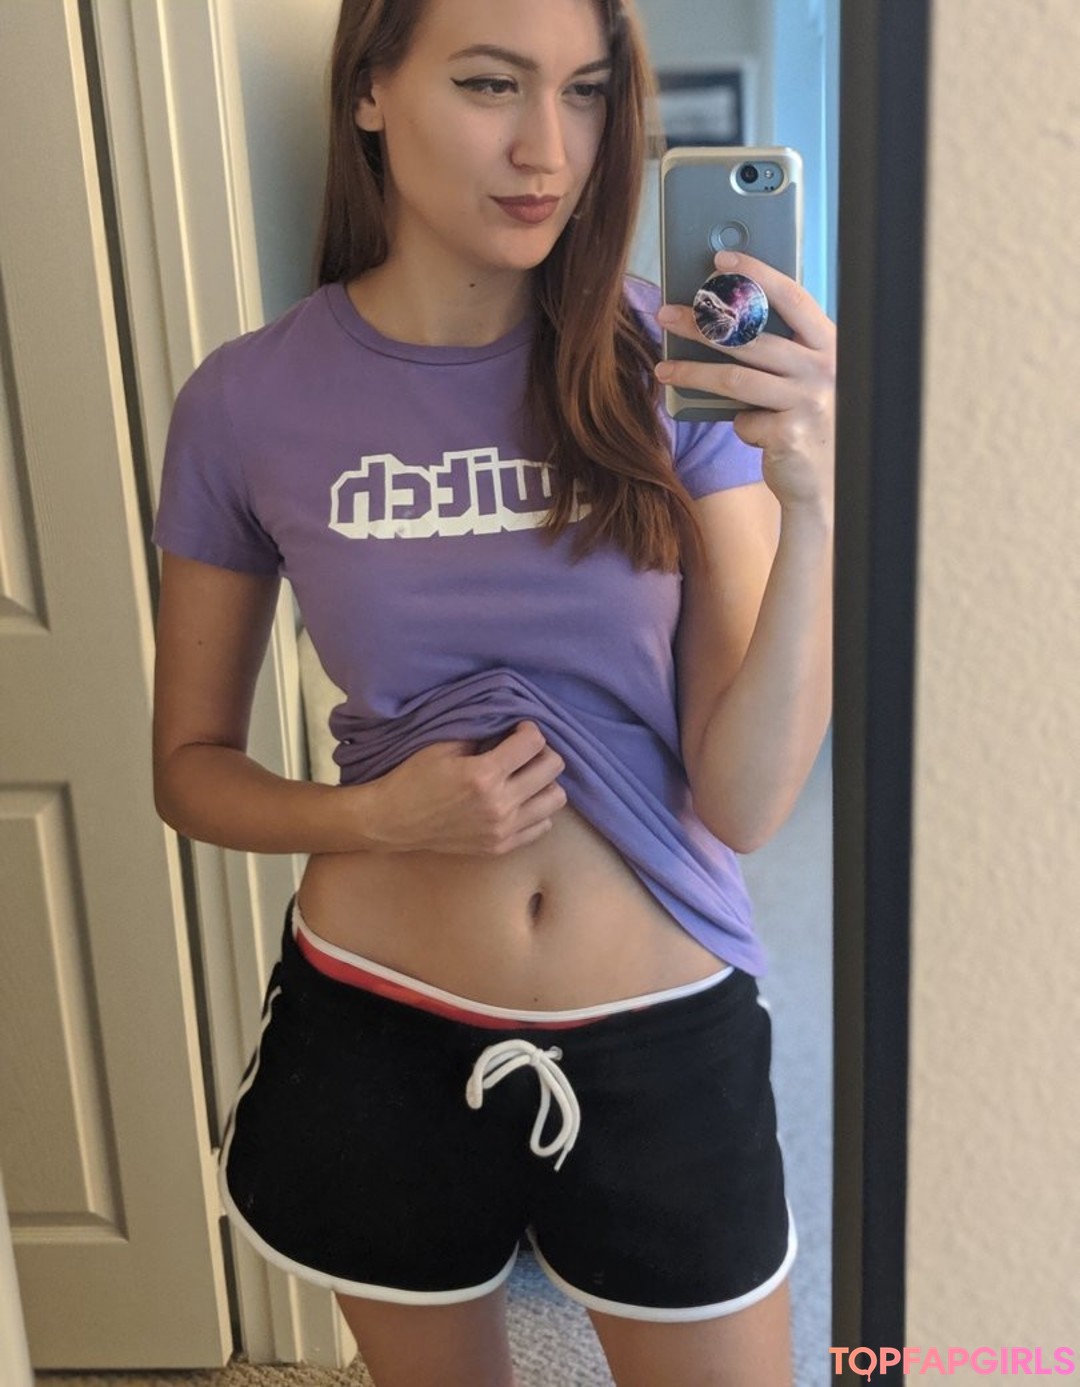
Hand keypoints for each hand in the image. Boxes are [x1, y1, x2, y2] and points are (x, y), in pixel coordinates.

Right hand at [370, 721, 567, 855]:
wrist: (393, 821)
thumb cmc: (414, 778)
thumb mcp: (444, 746)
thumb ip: (482, 734)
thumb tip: (510, 727)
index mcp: (484, 775)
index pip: (534, 743)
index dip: (528, 730)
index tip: (518, 729)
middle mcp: (500, 805)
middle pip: (552, 768)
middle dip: (542, 752)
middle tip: (524, 751)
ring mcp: (503, 830)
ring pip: (555, 799)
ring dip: (544, 782)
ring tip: (525, 777)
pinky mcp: (500, 847)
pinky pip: (542, 826)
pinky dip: (536, 810)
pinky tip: (518, 800)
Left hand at [656, 250, 835, 514]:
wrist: (825, 484)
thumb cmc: (805, 422)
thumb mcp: (802, 379)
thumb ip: (778, 351)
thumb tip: (720, 319)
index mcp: (828, 345)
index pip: (792, 298)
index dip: (757, 275)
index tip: (721, 261)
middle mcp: (823, 368)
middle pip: (751, 337)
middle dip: (702, 323)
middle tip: (666, 315)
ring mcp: (809, 401)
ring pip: (736, 378)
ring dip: (692, 372)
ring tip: (663, 369)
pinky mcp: (791, 434)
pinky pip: (744, 420)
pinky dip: (739, 425)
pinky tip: (750, 431)